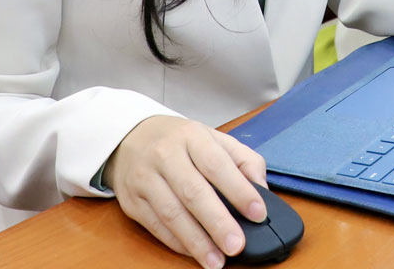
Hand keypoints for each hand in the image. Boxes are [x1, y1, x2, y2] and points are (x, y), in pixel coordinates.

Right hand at [104, 116, 268, 268]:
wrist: (132, 137)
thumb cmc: (182, 142)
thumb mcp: (215, 138)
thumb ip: (243, 160)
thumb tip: (262, 190)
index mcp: (192, 137)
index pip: (217, 165)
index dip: (239, 191)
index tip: (258, 214)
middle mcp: (165, 155)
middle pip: (193, 193)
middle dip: (217, 223)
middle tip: (237, 245)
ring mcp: (145, 179)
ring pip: (172, 214)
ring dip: (196, 241)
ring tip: (216, 260)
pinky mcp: (131, 201)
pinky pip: (156, 226)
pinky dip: (177, 242)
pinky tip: (194, 252)